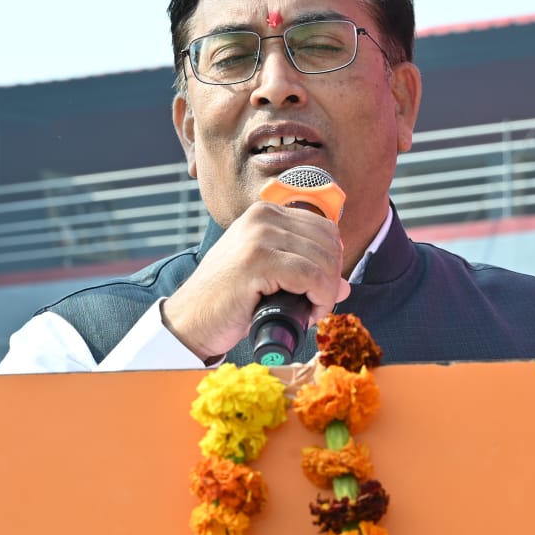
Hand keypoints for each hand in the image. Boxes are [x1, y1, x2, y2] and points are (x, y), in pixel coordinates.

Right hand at [160, 202, 350, 361]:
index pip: (325, 229)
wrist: (189, 321)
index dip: (332, 262)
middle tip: (316, 305)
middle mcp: (263, 217)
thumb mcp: (268, 276)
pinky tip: (307, 315)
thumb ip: (302, 270)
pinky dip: (319, 300)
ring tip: (309, 311)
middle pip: (329, 243)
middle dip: (331, 279)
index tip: (320, 288)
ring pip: (323, 262)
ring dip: (326, 293)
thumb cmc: (227, 300)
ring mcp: (259, 236)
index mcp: (265, 213)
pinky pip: (311, 277)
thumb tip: (345, 285)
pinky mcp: (258, 260)